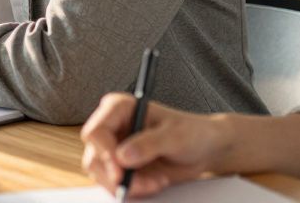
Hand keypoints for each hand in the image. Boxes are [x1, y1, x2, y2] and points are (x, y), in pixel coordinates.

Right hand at [80, 94, 231, 197]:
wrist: (205, 148)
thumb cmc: (192, 132)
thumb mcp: (174, 136)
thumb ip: (148, 144)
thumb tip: (123, 157)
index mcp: (119, 109)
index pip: (96, 132)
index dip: (104, 153)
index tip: (120, 172)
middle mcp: (112, 127)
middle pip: (94, 157)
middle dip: (118, 176)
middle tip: (144, 184)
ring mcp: (115, 148)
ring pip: (102, 174)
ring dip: (129, 185)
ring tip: (156, 181)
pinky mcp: (122, 166)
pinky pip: (116, 185)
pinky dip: (135, 189)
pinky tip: (155, 182)